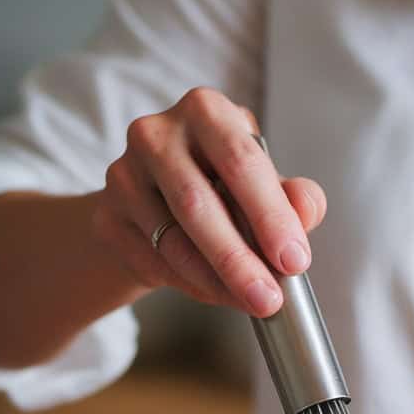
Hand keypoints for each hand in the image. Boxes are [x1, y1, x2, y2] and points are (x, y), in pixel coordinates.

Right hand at [92, 88, 326, 315]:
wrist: (160, 207)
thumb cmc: (224, 189)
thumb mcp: (268, 186)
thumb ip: (295, 197)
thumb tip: (306, 210)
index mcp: (206, 111)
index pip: (242, 162)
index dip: (271, 216)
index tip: (294, 261)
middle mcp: (157, 134)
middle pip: (199, 203)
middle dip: (239, 259)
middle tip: (269, 299)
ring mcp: (123, 174)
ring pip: (173, 240)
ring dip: (216, 281)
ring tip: (250, 302)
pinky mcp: (107, 216)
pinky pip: (153, 261)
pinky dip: (191, 285)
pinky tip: (217, 293)